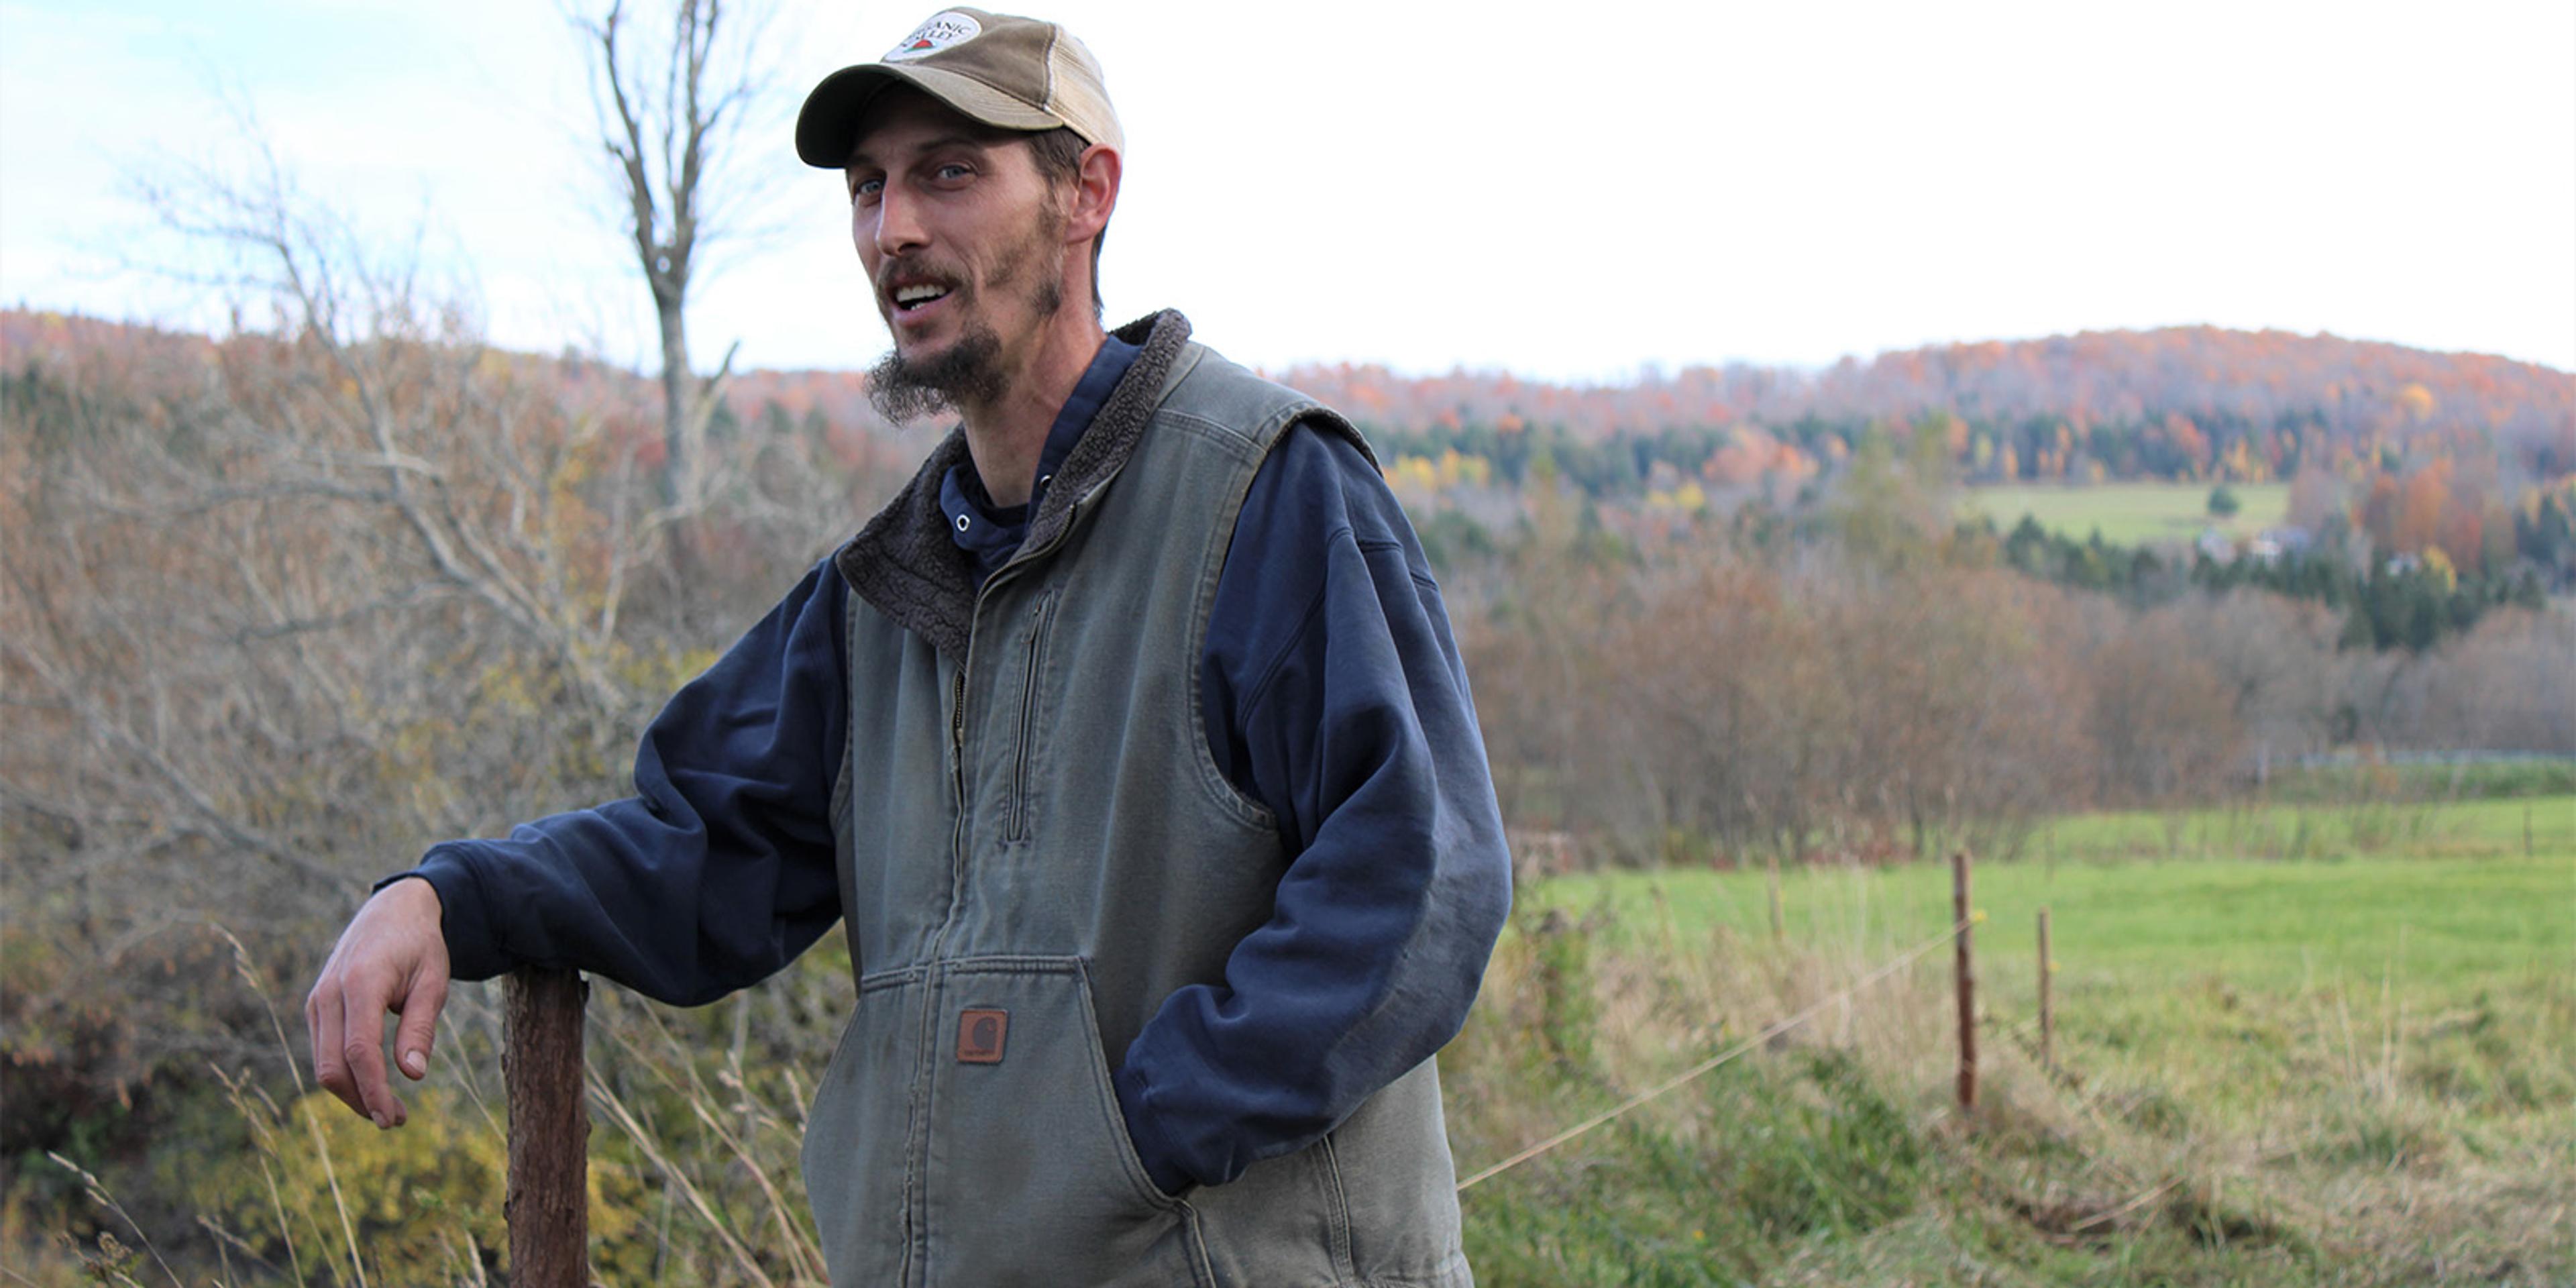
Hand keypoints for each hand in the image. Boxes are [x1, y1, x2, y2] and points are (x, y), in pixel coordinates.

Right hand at [306, 876, 449, 1127]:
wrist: (392, 912)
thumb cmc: (420, 946)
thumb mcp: (434, 981)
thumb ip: (421, 1026)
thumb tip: (413, 1074)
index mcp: (362, 982)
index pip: (359, 1050)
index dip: (373, 1090)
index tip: (392, 1119)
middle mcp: (329, 993)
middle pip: (332, 1066)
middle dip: (362, 1100)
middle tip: (397, 1120)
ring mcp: (317, 1000)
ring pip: (323, 1064)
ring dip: (352, 1093)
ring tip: (391, 1109)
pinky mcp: (317, 1007)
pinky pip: (323, 1051)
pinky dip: (345, 1074)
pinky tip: (373, 1085)